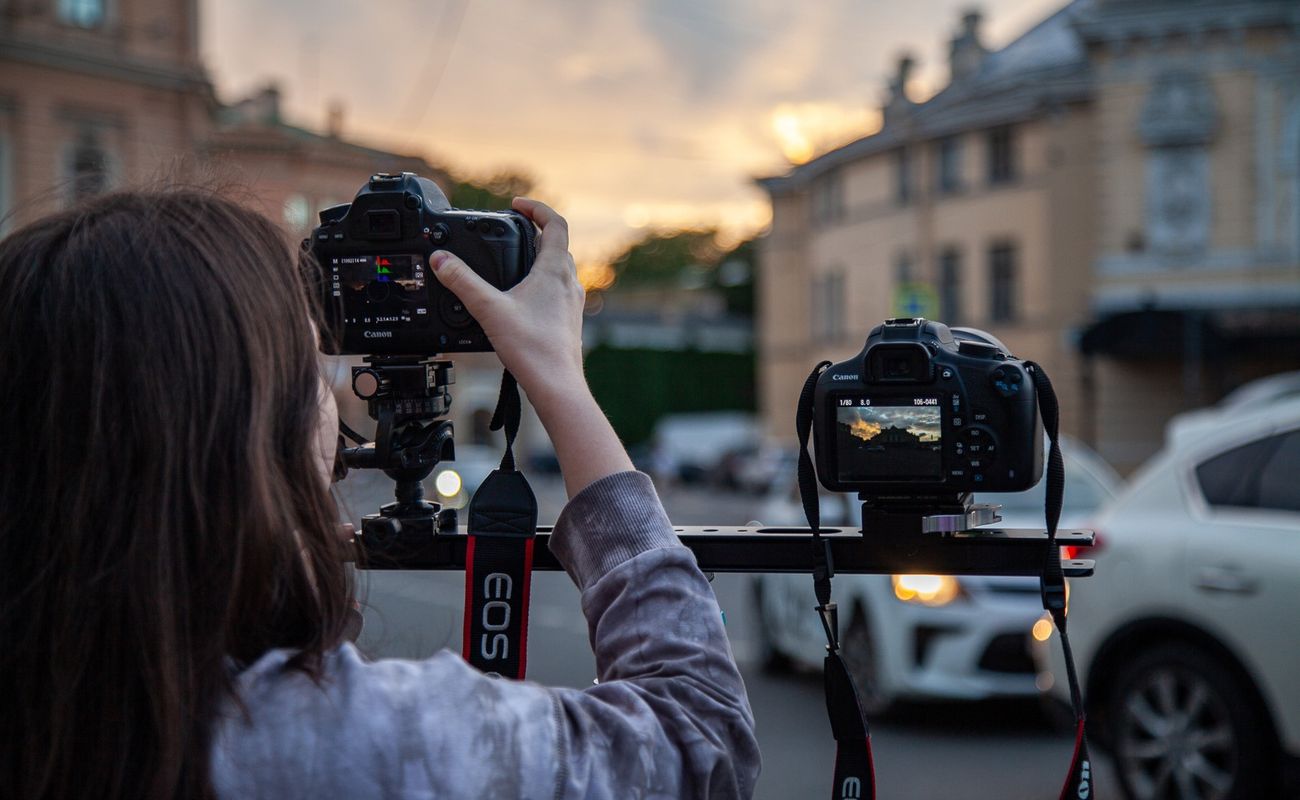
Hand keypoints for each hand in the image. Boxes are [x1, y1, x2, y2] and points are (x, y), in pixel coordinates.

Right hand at [429, 198, 631, 495]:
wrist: (557, 385)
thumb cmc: (532, 349)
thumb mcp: (489, 310)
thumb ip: (462, 282)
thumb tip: (441, 260)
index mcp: (554, 271)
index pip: (556, 224)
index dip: (537, 209)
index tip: (517, 205)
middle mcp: (569, 283)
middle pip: (558, 245)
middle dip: (536, 232)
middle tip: (513, 230)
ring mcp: (572, 303)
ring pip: (561, 269)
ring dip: (541, 259)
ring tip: (516, 262)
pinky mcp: (568, 321)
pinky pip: (559, 292)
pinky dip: (543, 284)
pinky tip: (523, 300)